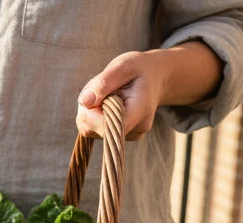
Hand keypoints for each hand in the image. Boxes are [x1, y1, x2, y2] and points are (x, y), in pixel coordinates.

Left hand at [77, 42, 223, 140]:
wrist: (158, 76)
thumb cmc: (141, 68)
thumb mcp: (123, 65)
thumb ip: (104, 82)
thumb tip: (84, 102)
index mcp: (139, 114)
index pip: (109, 130)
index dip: (93, 118)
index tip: (90, 101)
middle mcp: (134, 130)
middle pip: (94, 131)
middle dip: (87, 111)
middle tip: (98, 89)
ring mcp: (126, 136)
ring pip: (90, 130)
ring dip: (89, 111)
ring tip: (107, 92)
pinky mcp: (116, 136)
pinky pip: (92, 129)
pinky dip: (92, 114)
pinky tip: (106, 101)